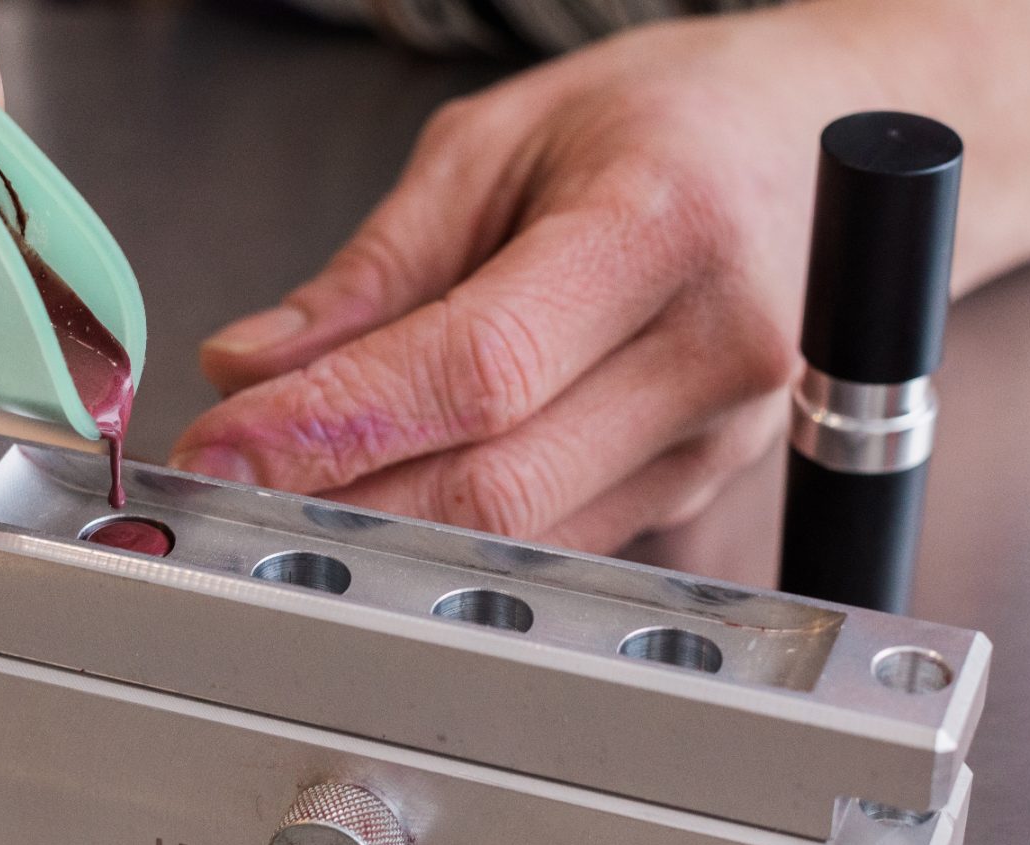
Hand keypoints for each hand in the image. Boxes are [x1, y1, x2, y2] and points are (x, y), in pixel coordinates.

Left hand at [172, 14, 871, 551]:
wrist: (806, 145)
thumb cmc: (662, 122)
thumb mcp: (496, 145)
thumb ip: (375, 271)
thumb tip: (255, 367)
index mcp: (662, 231)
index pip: (476, 372)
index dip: (333, 426)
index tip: (223, 447)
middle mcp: (713, 353)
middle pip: (497, 482)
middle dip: (338, 498)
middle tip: (228, 482)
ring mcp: (716, 440)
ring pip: (518, 532)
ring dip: (384, 526)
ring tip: (289, 487)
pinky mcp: (696, 487)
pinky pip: (552, 536)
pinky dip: (453, 528)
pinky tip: (386, 494)